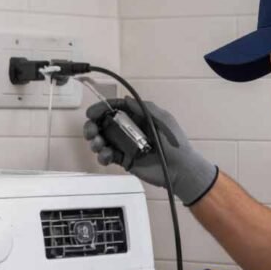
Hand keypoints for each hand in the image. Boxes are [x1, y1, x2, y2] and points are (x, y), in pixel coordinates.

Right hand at [83, 97, 217, 205]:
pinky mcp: (125, 161)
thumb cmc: (174, 143)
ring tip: (98, 145)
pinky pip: (108, 156)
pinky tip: (106, 156)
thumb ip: (144, 108)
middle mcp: (129, 130)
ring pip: (103, 141)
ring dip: (95, 141)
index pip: (115, 109)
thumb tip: (125, 99)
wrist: (180, 169)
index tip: (91, 114)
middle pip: (103, 125)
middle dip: (92, 126)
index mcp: (138, 118)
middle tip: (90, 132)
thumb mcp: (163, 119)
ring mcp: (126, 146)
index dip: (101, 109)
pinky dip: (103, 156)